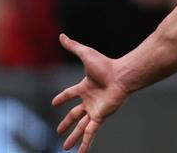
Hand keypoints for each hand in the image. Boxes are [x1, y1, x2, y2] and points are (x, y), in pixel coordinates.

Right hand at [52, 34, 129, 151]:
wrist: (122, 75)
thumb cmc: (106, 64)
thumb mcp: (86, 54)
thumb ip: (74, 46)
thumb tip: (62, 35)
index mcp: (85, 86)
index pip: (70, 94)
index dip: (62, 98)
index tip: (54, 102)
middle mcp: (89, 99)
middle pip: (74, 114)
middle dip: (66, 123)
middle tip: (58, 131)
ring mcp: (95, 109)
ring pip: (80, 126)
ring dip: (72, 137)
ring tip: (65, 147)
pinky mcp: (100, 116)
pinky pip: (90, 132)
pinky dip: (85, 143)